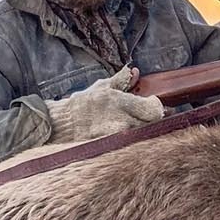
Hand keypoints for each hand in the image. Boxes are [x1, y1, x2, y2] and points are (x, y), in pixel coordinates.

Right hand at [45, 67, 165, 142]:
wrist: (63, 125)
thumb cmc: (82, 104)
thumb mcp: (102, 87)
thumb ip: (121, 80)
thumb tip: (134, 72)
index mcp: (120, 103)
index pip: (154, 109)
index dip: (156, 106)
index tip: (151, 102)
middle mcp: (122, 121)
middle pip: (152, 124)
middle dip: (152, 118)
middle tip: (145, 113)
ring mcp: (118, 137)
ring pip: (143, 134)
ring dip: (143, 128)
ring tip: (134, 122)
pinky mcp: (114, 147)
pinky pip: (132, 143)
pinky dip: (133, 138)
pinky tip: (127, 132)